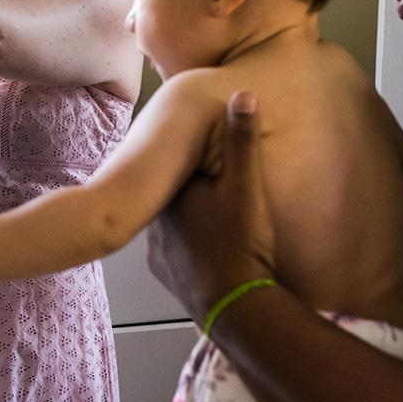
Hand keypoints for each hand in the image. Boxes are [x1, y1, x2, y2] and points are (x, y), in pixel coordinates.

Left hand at [147, 90, 274, 326]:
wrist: (236, 307)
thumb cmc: (241, 245)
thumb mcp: (247, 186)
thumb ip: (243, 141)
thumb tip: (243, 94)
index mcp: (170, 190)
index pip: (176, 162)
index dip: (192, 155)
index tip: (205, 150)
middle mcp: (155, 217)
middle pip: (174, 191)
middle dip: (192, 185)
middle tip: (215, 186)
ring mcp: (156, 247)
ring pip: (173, 220)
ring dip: (189, 216)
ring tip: (216, 216)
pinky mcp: (165, 271)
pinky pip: (175, 249)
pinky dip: (189, 245)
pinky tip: (209, 246)